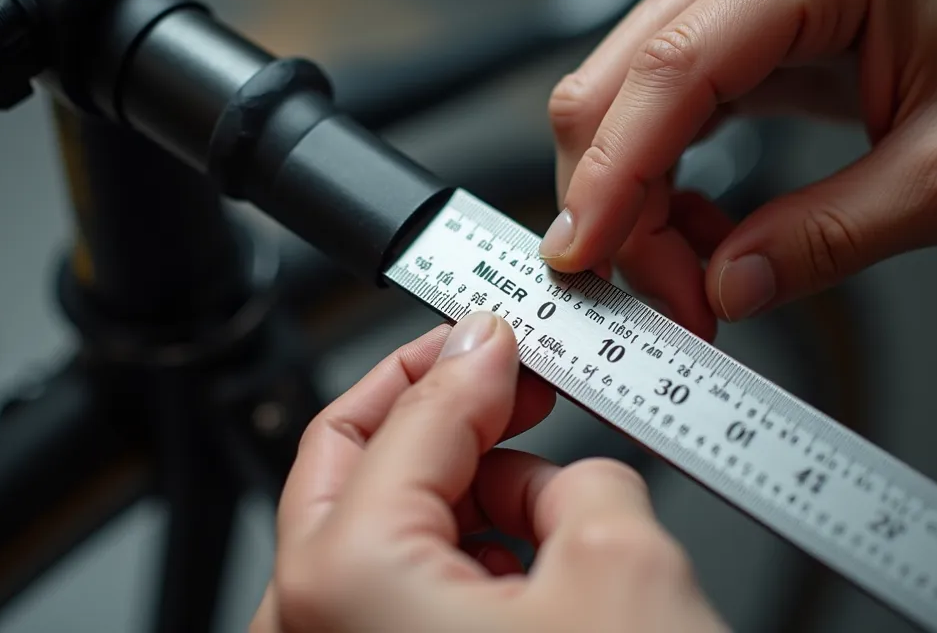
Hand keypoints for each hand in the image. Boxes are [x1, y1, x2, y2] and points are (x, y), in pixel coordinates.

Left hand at [249, 311, 727, 632]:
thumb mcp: (626, 568)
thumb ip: (587, 474)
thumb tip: (575, 471)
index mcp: (345, 576)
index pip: (408, 417)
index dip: (474, 358)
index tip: (512, 332)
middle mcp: (310, 625)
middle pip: (356, 463)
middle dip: (445, 415)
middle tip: (513, 383)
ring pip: (379, 534)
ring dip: (466, 500)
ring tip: (558, 508)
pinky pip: (399, 597)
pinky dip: (464, 565)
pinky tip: (538, 572)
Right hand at [540, 0, 936, 332]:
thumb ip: (833, 236)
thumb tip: (728, 286)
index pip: (672, 72)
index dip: (614, 176)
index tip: (586, 261)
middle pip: (617, 83)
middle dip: (615, 204)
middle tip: (666, 300)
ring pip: (622, 98)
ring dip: (634, 200)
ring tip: (694, 276)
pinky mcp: (742, 28)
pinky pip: (661, 107)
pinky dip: (659, 181)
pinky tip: (701, 231)